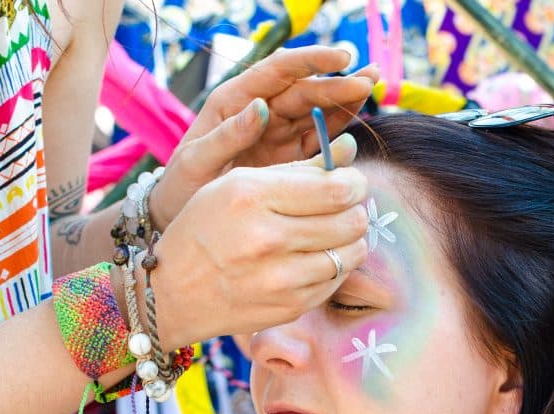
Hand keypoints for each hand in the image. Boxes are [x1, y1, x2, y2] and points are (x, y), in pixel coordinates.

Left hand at [150, 46, 377, 228]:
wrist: (181, 215)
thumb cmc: (181, 186)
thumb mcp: (196, 162)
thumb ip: (227, 136)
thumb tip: (261, 108)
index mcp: (234, 101)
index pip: (277, 71)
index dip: (310, 62)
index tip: (341, 58)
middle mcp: (259, 112)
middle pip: (304, 91)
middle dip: (337, 83)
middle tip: (369, 79)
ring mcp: (277, 135)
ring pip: (317, 111)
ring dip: (344, 99)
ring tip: (373, 86)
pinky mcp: (289, 158)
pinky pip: (319, 140)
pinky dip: (340, 130)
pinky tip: (361, 118)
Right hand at [150, 137, 369, 346]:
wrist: (172, 292)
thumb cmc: (206, 228)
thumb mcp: (237, 184)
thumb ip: (296, 169)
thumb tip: (349, 149)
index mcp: (252, 197)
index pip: (335, 189)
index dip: (354, 183)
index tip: (352, 183)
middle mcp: (267, 238)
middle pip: (351, 221)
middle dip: (356, 210)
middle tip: (346, 208)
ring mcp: (281, 278)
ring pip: (352, 253)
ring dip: (351, 240)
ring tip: (332, 233)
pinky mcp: (291, 307)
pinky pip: (337, 281)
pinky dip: (336, 267)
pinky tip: (316, 258)